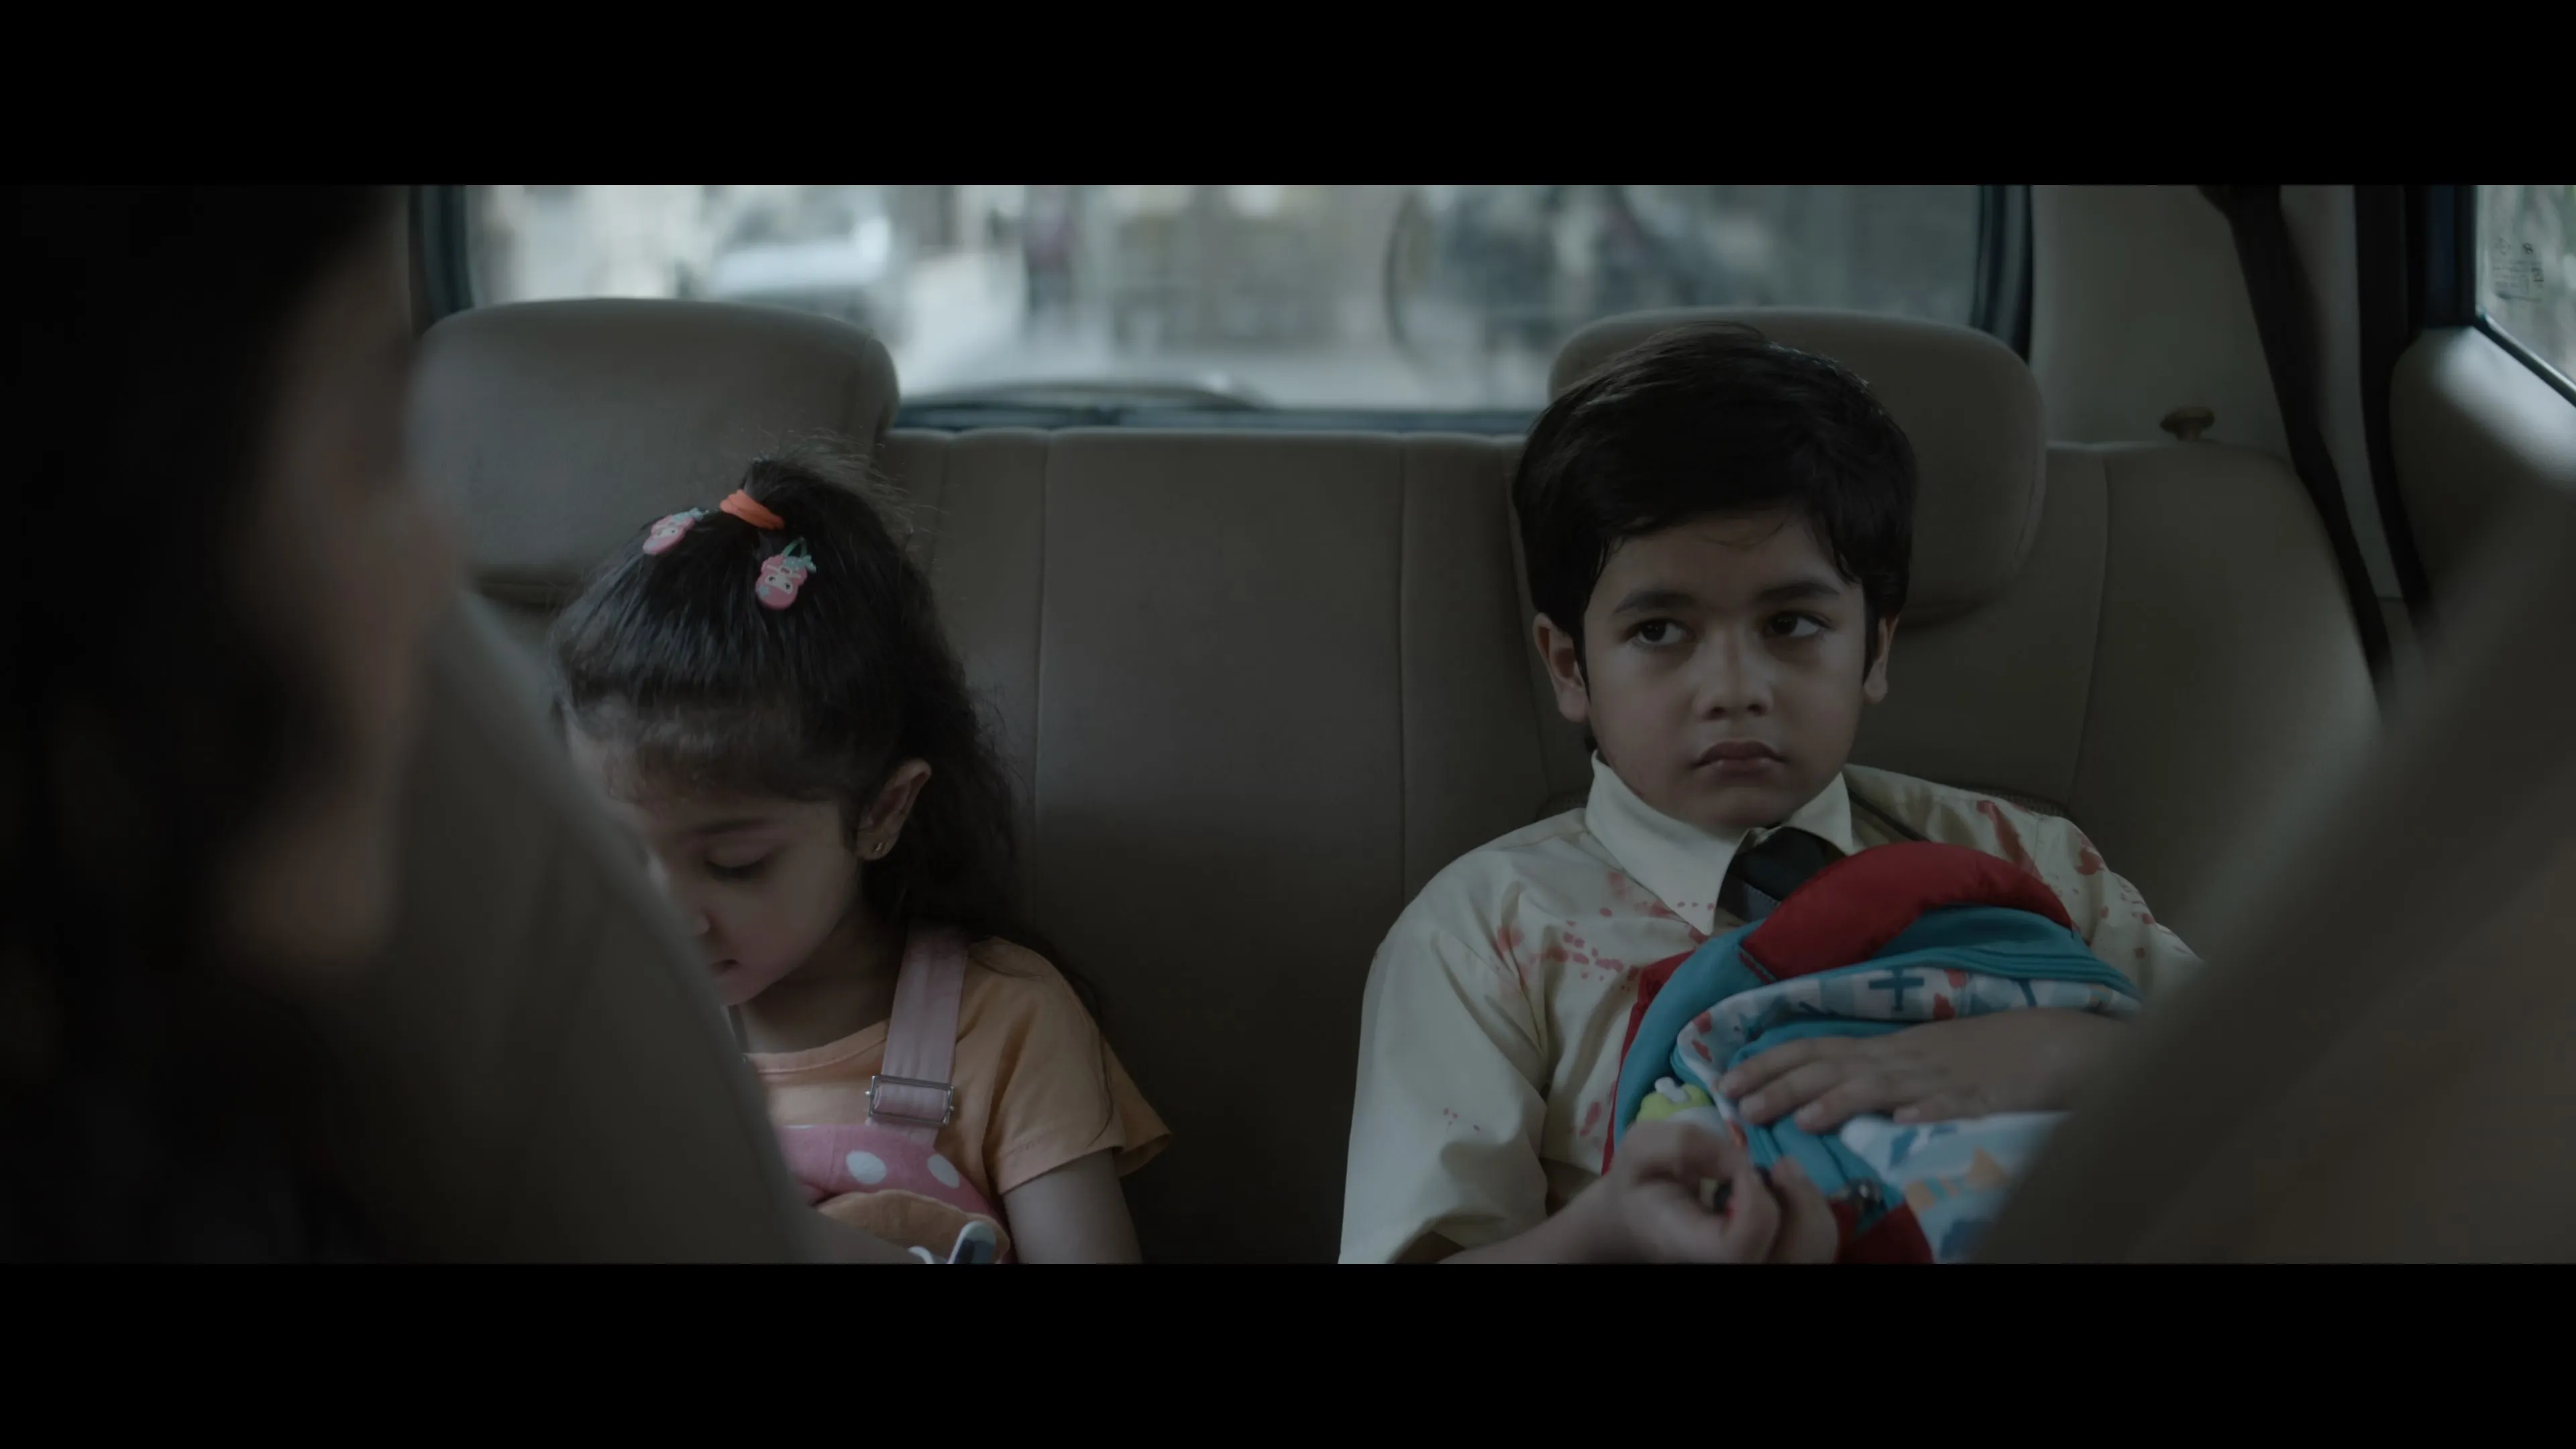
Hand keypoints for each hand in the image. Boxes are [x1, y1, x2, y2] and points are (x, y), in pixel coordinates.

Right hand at [1571, 1117, 1837, 1263]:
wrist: (1639, 1218)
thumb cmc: (1640, 1184)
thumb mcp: (1640, 1147)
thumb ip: (1682, 1142)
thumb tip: (1738, 1157)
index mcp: (1690, 1250)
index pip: (1739, 1250)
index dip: (1755, 1202)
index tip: (1741, 1165)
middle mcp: (1728, 1271)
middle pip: (1794, 1258)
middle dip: (1798, 1201)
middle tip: (1778, 1164)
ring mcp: (1757, 1266)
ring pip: (1815, 1252)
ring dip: (1809, 1205)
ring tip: (1782, 1174)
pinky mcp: (1776, 1259)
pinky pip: (1815, 1246)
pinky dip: (1811, 1212)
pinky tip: (1785, 1190)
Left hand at [1718, 1009, 2126, 1133]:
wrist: (2057, 1043)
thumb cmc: (1986, 1054)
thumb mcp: (1920, 1059)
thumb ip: (1876, 1072)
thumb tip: (1821, 1089)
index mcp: (1888, 1049)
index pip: (1816, 1049)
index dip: (1770, 1064)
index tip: (1727, 1081)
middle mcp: (1904, 1059)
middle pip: (1833, 1067)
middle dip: (1781, 1085)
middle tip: (1736, 1104)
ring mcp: (1941, 1077)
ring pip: (1881, 1086)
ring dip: (1838, 1100)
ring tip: (1800, 1120)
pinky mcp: (1982, 1098)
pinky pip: (1951, 1106)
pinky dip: (1925, 1112)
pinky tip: (1903, 1124)